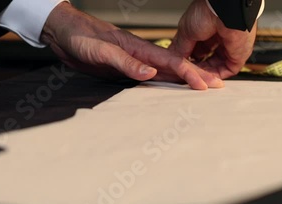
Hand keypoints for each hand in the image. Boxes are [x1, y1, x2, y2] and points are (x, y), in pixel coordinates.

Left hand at [40, 2, 222, 89]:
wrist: (63, 33)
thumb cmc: (80, 36)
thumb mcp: (101, 50)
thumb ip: (125, 62)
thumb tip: (149, 73)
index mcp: (139, 49)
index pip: (171, 62)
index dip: (190, 73)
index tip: (205, 85)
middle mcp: (140, 56)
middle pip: (174, 68)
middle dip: (197, 76)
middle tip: (218, 86)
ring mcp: (134, 63)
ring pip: (164, 74)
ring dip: (183, 82)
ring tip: (202, 89)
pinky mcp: (124, 70)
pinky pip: (149, 80)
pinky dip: (164, 85)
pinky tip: (170, 92)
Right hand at [169, 0, 256, 78]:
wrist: (223, 12)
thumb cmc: (206, 13)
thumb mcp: (185, 32)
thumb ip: (181, 48)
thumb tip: (175, 59)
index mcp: (208, 30)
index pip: (199, 50)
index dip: (190, 61)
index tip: (181, 68)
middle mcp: (219, 38)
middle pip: (207, 60)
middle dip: (197, 69)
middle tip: (187, 75)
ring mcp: (229, 48)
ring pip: (216, 67)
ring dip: (205, 75)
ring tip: (195, 79)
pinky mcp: (237, 56)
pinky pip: (226, 71)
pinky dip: (216, 77)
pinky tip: (205, 79)